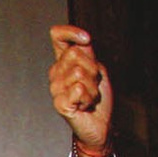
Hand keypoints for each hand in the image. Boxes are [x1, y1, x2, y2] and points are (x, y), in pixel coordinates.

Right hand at [49, 25, 113, 153]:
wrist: (101, 124)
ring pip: (79, 73)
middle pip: (74, 54)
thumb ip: (88, 54)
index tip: (86, 39)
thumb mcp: (97, 69)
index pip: (57, 37)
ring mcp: (55, 89)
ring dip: (92, 86)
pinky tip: (84, 105)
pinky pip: (79, 89)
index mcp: (63, 63)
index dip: (70, 32)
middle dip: (91, 68)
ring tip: (89, 96)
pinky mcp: (59, 104)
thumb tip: (83, 42)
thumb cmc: (98, 98)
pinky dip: (88, 97)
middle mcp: (56, 74)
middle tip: (92, 83)